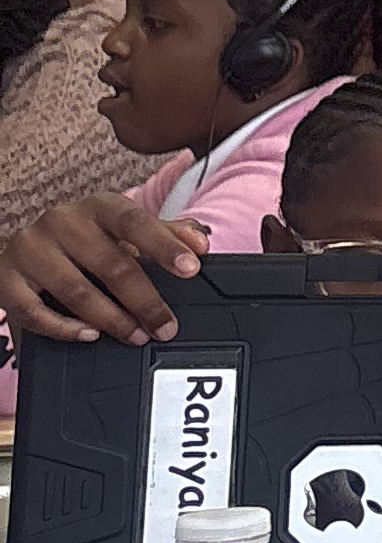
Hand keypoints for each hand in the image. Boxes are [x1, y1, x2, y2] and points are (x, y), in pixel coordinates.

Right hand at [0, 198, 213, 347]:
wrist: (24, 250)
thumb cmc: (85, 242)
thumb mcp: (123, 231)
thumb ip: (164, 233)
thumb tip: (201, 240)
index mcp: (96, 207)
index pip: (135, 221)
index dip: (165, 244)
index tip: (192, 267)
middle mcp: (61, 222)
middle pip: (111, 263)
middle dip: (145, 300)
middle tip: (165, 326)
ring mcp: (30, 250)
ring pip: (76, 290)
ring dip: (112, 318)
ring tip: (136, 335)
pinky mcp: (6, 280)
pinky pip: (35, 311)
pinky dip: (65, 328)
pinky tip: (89, 335)